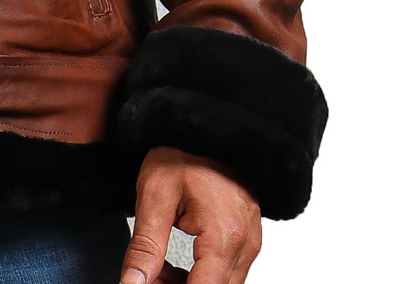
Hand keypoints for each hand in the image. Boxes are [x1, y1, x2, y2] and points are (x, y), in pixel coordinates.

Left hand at [120, 147, 261, 283]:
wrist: (205, 128)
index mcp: (224, 235)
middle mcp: (245, 245)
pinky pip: (226, 273)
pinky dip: (200, 276)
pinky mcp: (247, 240)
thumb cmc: (182, 153)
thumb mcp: (154, 196)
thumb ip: (145, 247)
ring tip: (156, 269)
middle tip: (147, 275)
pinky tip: (174, 266)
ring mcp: (250, 243)